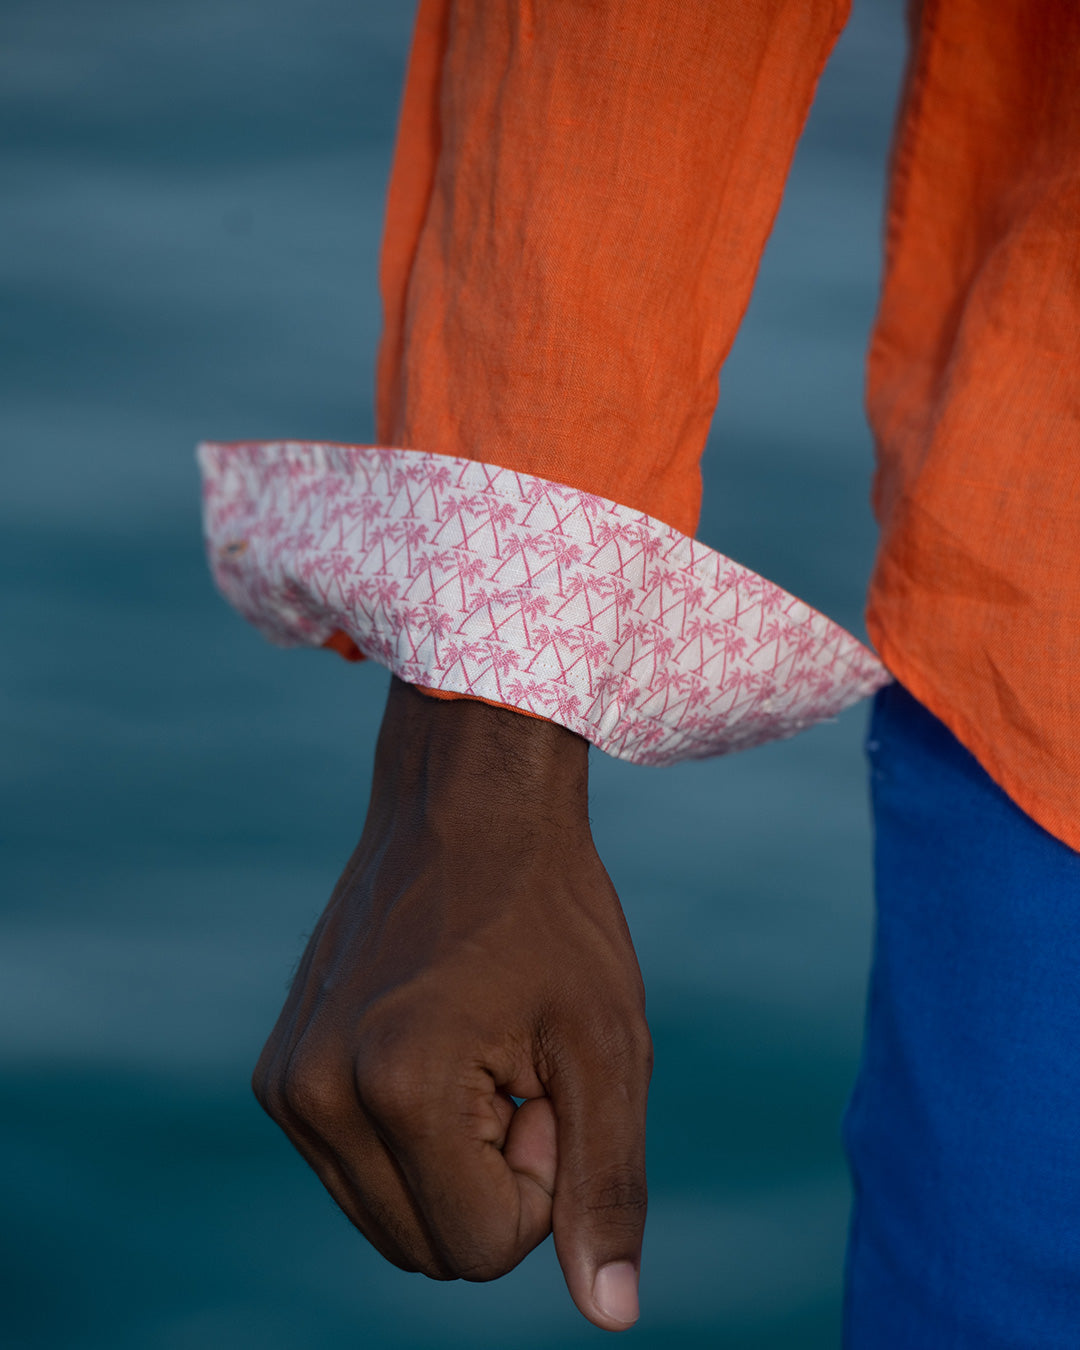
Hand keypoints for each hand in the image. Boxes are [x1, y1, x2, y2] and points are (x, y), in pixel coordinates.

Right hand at [252, 676, 651, 1330]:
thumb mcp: (606, 1043)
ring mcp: (286, 1085)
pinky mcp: (279, 1073)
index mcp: (394, 1087)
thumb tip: (611, 1315)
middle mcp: (315, 1095)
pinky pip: (358, 1172)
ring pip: (392, 1220)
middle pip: (432, 1249)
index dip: (544, 1173)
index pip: (486, 1248)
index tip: (543, 1072)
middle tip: (516, 1062)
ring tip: (478, 1048)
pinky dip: (410, 1138)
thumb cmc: (551, 913)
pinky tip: (436, 1040)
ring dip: (455, 1161)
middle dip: (496, 1179)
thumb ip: (605, 1184)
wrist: (466, 806)